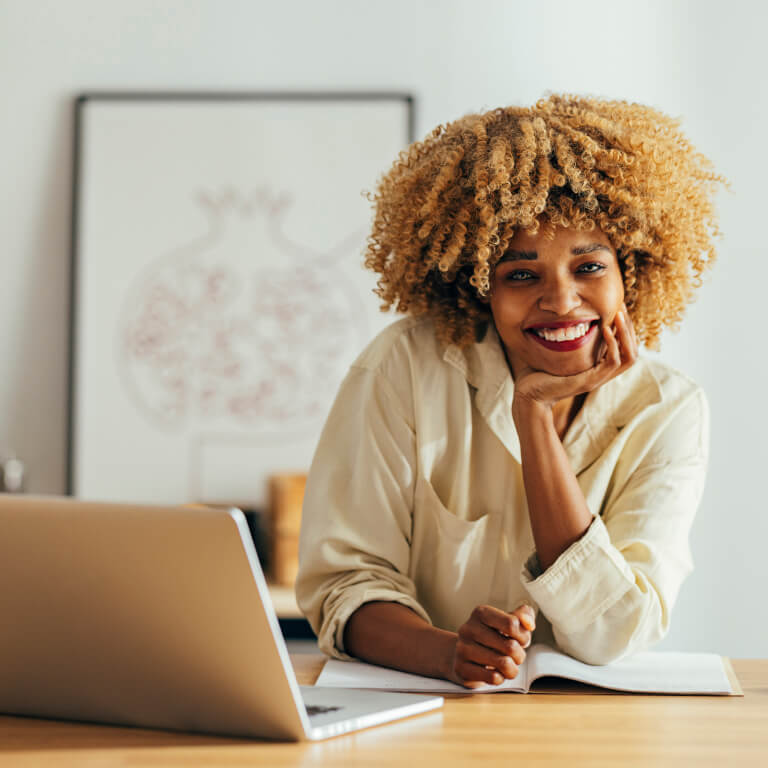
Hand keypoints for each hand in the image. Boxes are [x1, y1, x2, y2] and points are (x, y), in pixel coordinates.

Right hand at [447, 604, 535, 688]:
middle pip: (510, 646)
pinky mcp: (461, 668)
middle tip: (514, 656)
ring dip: (512, 669)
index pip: (512, 624)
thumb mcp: (507, 623)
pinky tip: (495, 673)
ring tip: (506, 666)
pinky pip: (493, 678)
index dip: (523, 636)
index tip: (520, 640)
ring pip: (503, 664)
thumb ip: (523, 616)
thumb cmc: (491, 637)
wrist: (462, 654)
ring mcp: (462, 648)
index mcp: (481, 613)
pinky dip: (500, 678)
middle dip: (519, 655)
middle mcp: (469, 628)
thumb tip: (529, 624)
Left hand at [511, 304, 638, 412]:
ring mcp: (598, 379)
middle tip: (621, 306)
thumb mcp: (558, 352)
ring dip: (626, 333)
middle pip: (632, 351)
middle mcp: (602, 374)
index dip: (625, 327)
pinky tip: (604, 328)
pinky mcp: (590, 381)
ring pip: (629, 356)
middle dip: (629, 327)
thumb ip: (568, 339)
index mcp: (597, 367)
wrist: (528, 396)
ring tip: (618, 314)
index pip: (625, 347)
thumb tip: (567, 317)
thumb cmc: (538, 374)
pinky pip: (613, 362)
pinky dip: (613, 344)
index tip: (618, 306)